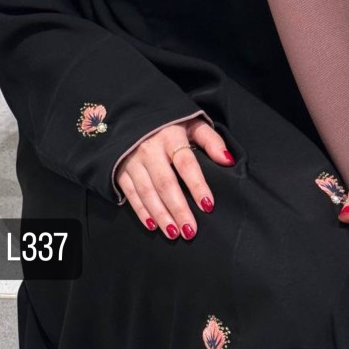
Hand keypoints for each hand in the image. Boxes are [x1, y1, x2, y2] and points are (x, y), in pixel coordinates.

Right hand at [116, 118, 234, 238]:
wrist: (130, 115)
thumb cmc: (169, 123)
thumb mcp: (192, 123)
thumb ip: (211, 141)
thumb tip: (228, 160)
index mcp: (170, 136)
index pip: (185, 163)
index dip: (197, 185)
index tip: (208, 205)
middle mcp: (149, 149)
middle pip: (165, 183)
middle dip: (178, 208)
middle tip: (190, 230)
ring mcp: (132, 160)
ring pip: (147, 191)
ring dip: (160, 214)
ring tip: (174, 233)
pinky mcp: (120, 170)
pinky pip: (130, 193)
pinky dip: (140, 210)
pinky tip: (152, 225)